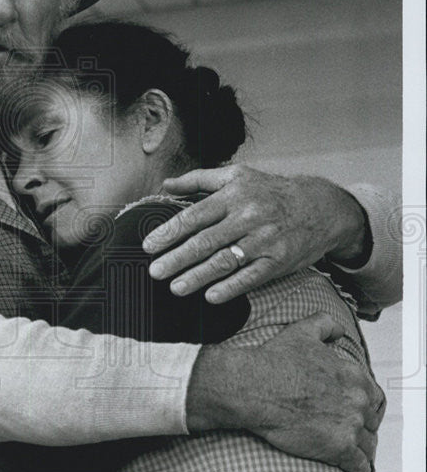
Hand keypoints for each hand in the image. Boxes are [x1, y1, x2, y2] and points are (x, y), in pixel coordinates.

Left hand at [142, 165, 370, 302]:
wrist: (321, 206)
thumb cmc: (272, 191)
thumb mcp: (238, 175)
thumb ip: (199, 179)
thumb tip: (166, 185)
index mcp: (234, 195)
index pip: (194, 215)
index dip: (170, 232)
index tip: (149, 245)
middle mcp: (248, 217)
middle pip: (206, 241)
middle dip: (177, 258)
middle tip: (155, 271)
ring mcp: (264, 240)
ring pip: (226, 261)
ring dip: (198, 276)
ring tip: (175, 287)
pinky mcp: (279, 260)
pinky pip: (251, 277)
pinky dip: (231, 288)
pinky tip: (211, 296)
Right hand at [187, 313, 384, 471]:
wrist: (254, 388)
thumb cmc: (273, 361)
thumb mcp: (301, 332)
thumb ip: (325, 325)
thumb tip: (338, 330)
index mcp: (353, 374)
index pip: (373, 396)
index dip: (364, 405)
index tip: (355, 411)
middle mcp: (358, 399)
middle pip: (372, 421)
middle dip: (363, 427)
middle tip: (350, 432)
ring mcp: (351, 425)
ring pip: (368, 445)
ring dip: (362, 450)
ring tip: (354, 455)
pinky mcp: (340, 448)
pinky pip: (360, 466)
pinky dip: (360, 471)